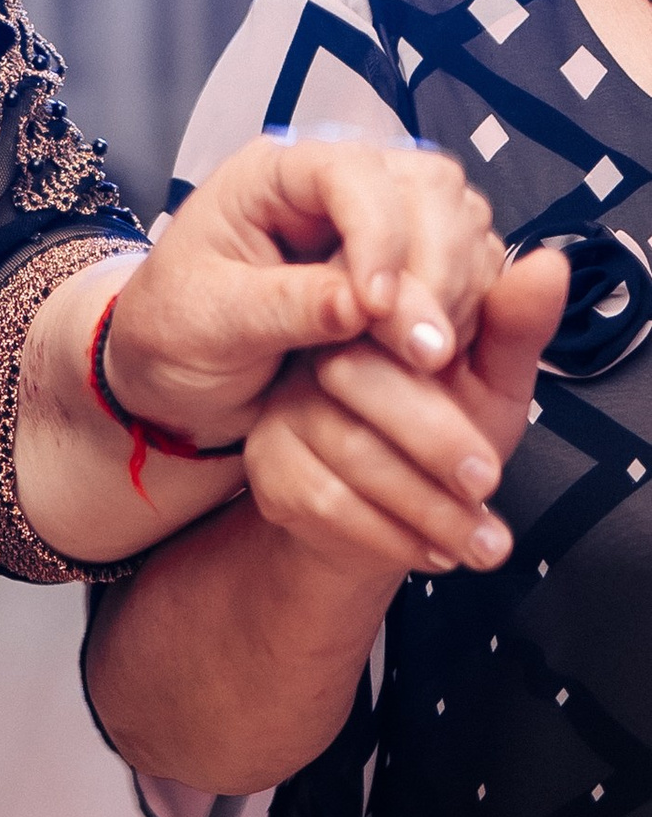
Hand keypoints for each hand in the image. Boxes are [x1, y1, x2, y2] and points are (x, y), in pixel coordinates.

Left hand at [103, 134, 506, 449]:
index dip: (377, 232)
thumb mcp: (212, 322)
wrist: (176, 376)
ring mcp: (377, 222)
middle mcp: (334, 186)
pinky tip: (435, 356)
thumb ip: (288, 307)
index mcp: (272, 176)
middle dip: (434, 265)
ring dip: (457, 289)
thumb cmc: (175, 332)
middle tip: (421, 348)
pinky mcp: (406, 266)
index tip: (376, 307)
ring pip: (459, 222)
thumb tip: (363, 306)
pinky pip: (467, 267)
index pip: (349, 172)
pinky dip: (466, 308)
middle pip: (426, 187)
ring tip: (425, 357)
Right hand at [245, 246, 568, 581]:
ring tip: (484, 544)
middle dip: (433, 437)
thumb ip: (514, 329)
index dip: (411, 323)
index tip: (452, 360)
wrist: (387, 516)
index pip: (381, 300)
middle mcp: (317, 347)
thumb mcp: (491, 380)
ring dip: (427, 507)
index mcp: (373, 308)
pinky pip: (327, 501)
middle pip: (357, 377)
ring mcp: (284, 406)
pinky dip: (391, 537)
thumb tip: (549, 264)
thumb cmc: (446, 432)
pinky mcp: (267, 464)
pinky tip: (436, 552)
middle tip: (488, 481)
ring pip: (349, 451)